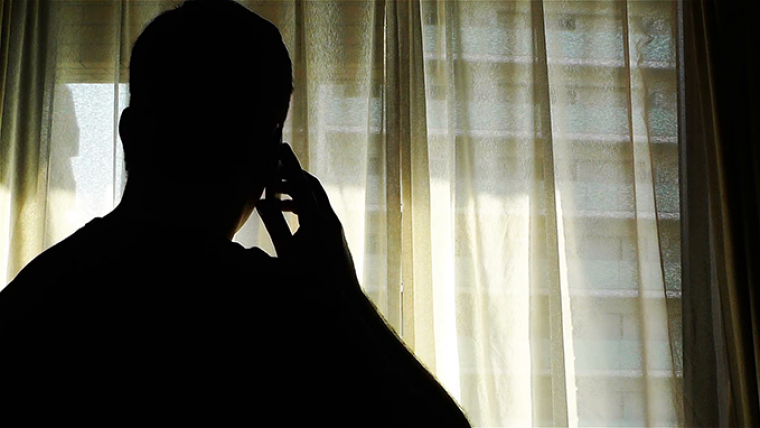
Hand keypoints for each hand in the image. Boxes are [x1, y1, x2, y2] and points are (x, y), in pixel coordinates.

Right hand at [256, 143, 359, 293]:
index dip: (289, 163)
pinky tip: (288, 212)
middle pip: (310, 185)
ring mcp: (335, 226)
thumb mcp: (286, 253)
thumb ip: (274, 225)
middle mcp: (329, 218)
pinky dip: (302, 205)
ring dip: (295, 192)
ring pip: (315, 198)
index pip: (300, 183)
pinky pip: (319, 210)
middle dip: (290, 174)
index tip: (279, 146)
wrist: (342, 301)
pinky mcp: (336, 235)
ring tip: (273, 195)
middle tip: (271, 169)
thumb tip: (260, 202)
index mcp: (316, 220)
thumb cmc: (310, 282)